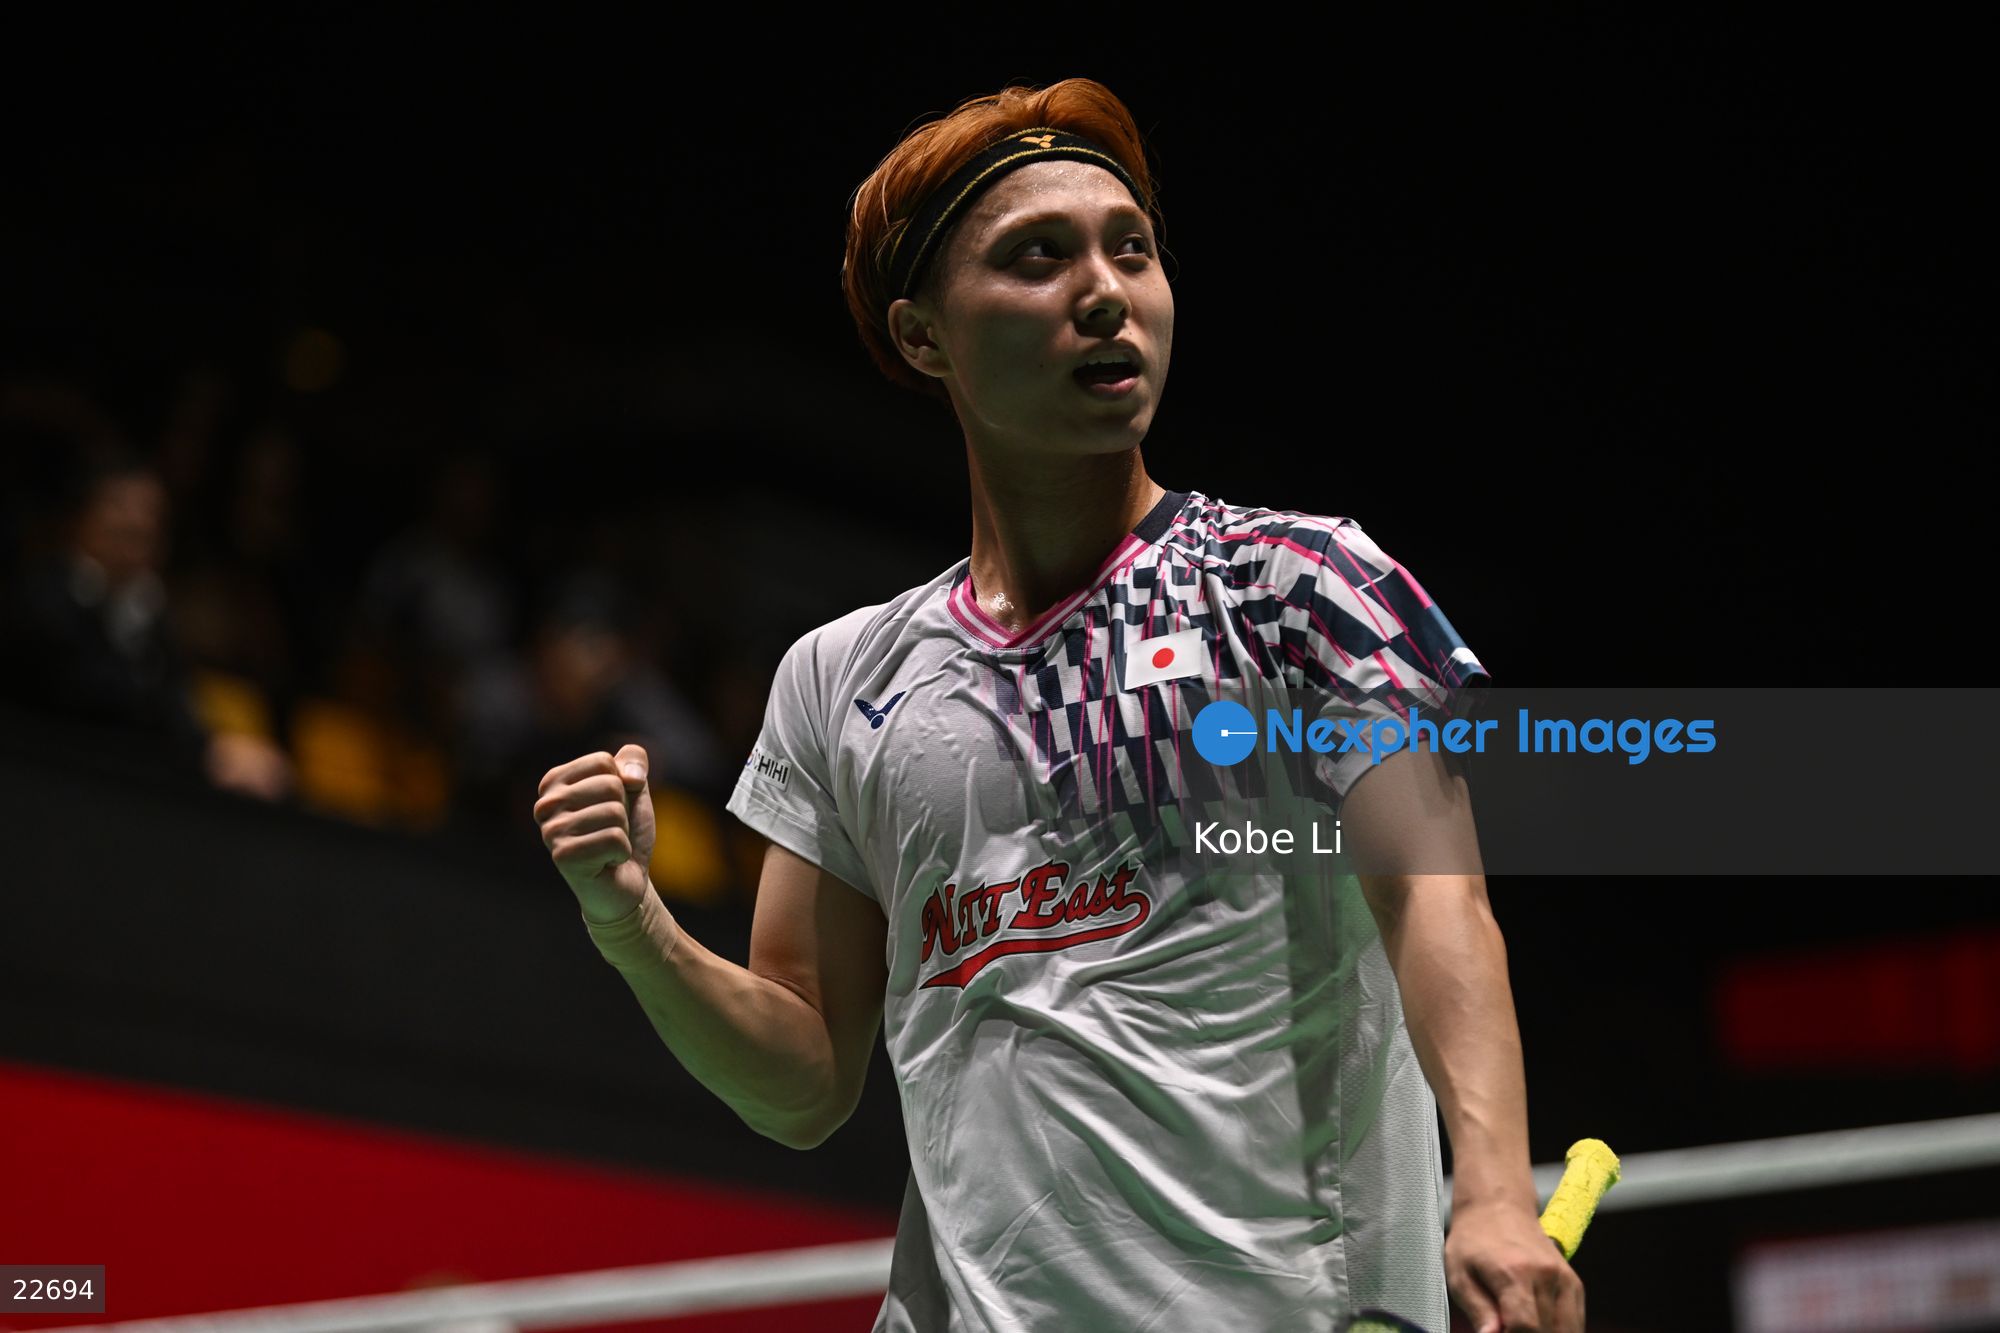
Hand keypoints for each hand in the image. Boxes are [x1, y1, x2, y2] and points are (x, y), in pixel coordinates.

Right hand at [533, 744, 656, 923]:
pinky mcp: (563, 856)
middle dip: (623, 811)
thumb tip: (631, 776)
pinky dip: (621, 852)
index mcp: (554, 782)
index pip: (604, 762)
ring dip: (622, 833)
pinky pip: (614, 839)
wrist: (625, 882)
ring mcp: (550, 831)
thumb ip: (634, 761)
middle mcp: (544, 805)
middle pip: (610, 785)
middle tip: (610, 831)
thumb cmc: (624, 831)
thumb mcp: (634, 788)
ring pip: (614, 813)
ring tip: (607, 848)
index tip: (610, 808)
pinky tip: (607, 863)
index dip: (621, 786)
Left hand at [1445, 1198, 1583, 1332]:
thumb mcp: (1459, 1274)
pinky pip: (1574, 1323)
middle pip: (1546, 1332)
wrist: (1497, 1207)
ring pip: (1566, 1331)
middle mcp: (1546, 1275)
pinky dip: (1558, 1331)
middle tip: (1505, 1328)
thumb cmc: (1474, 1240)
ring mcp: (1564, 1279)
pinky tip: (1536, 1326)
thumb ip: (1477, 1310)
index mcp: (1514, 1272)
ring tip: (1518, 1325)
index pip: (1526, 1326)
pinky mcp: (1574, 1284)